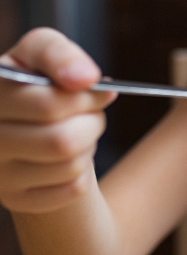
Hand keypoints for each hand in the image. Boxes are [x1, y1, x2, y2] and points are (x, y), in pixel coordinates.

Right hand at [0, 28, 115, 212]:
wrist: (27, 123)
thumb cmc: (40, 83)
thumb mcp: (45, 55)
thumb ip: (61, 56)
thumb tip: (86, 78)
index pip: (47, 105)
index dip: (86, 98)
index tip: (102, 89)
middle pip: (62, 141)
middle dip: (91, 122)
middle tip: (93, 112)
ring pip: (70, 165)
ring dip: (88, 145)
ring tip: (78, 131)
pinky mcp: (16, 199)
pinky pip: (72, 188)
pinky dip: (83, 171)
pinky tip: (68, 156)